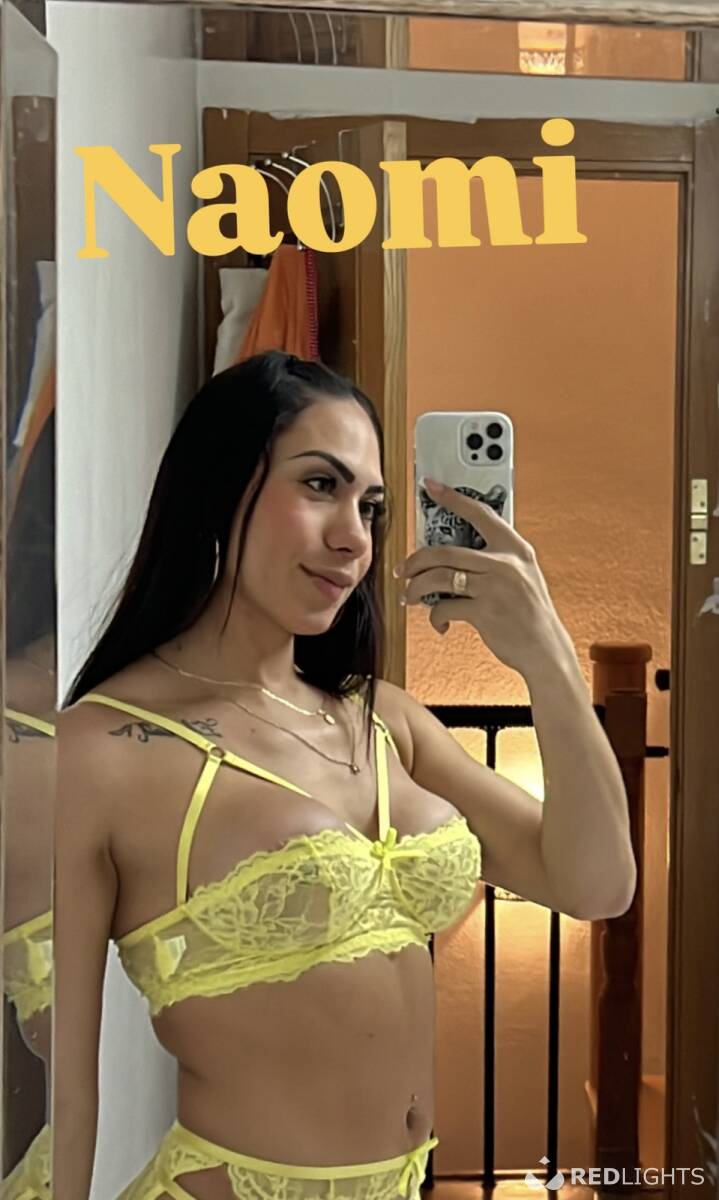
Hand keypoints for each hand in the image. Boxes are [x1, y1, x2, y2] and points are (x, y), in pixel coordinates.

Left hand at [396, 478, 572, 676]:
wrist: (545, 649)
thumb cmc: (530, 613)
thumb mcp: (524, 575)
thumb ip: (497, 559)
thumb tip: (455, 555)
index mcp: (516, 548)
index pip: (480, 514)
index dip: (453, 498)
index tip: (431, 486)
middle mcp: (505, 563)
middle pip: (445, 552)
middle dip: (415, 561)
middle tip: (402, 570)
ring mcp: (494, 587)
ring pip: (438, 578)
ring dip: (415, 588)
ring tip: (410, 596)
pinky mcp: (485, 612)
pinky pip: (444, 608)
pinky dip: (435, 618)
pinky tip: (440, 624)